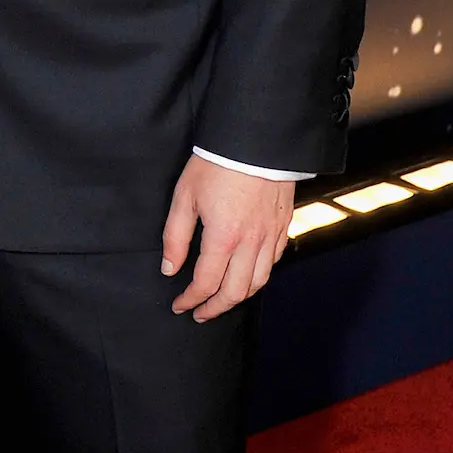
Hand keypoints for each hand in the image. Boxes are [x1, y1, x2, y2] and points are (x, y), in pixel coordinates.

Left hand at [161, 154, 292, 321]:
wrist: (256, 138)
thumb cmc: (217, 163)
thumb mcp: (184, 197)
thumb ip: (175, 237)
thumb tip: (170, 268)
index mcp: (223, 237)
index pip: (205, 283)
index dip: (190, 300)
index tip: (179, 305)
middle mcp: (251, 242)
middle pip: (235, 292)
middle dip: (215, 308)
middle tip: (200, 313)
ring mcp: (271, 235)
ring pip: (259, 281)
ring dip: (239, 297)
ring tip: (222, 300)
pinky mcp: (283, 225)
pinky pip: (274, 261)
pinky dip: (259, 275)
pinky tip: (247, 273)